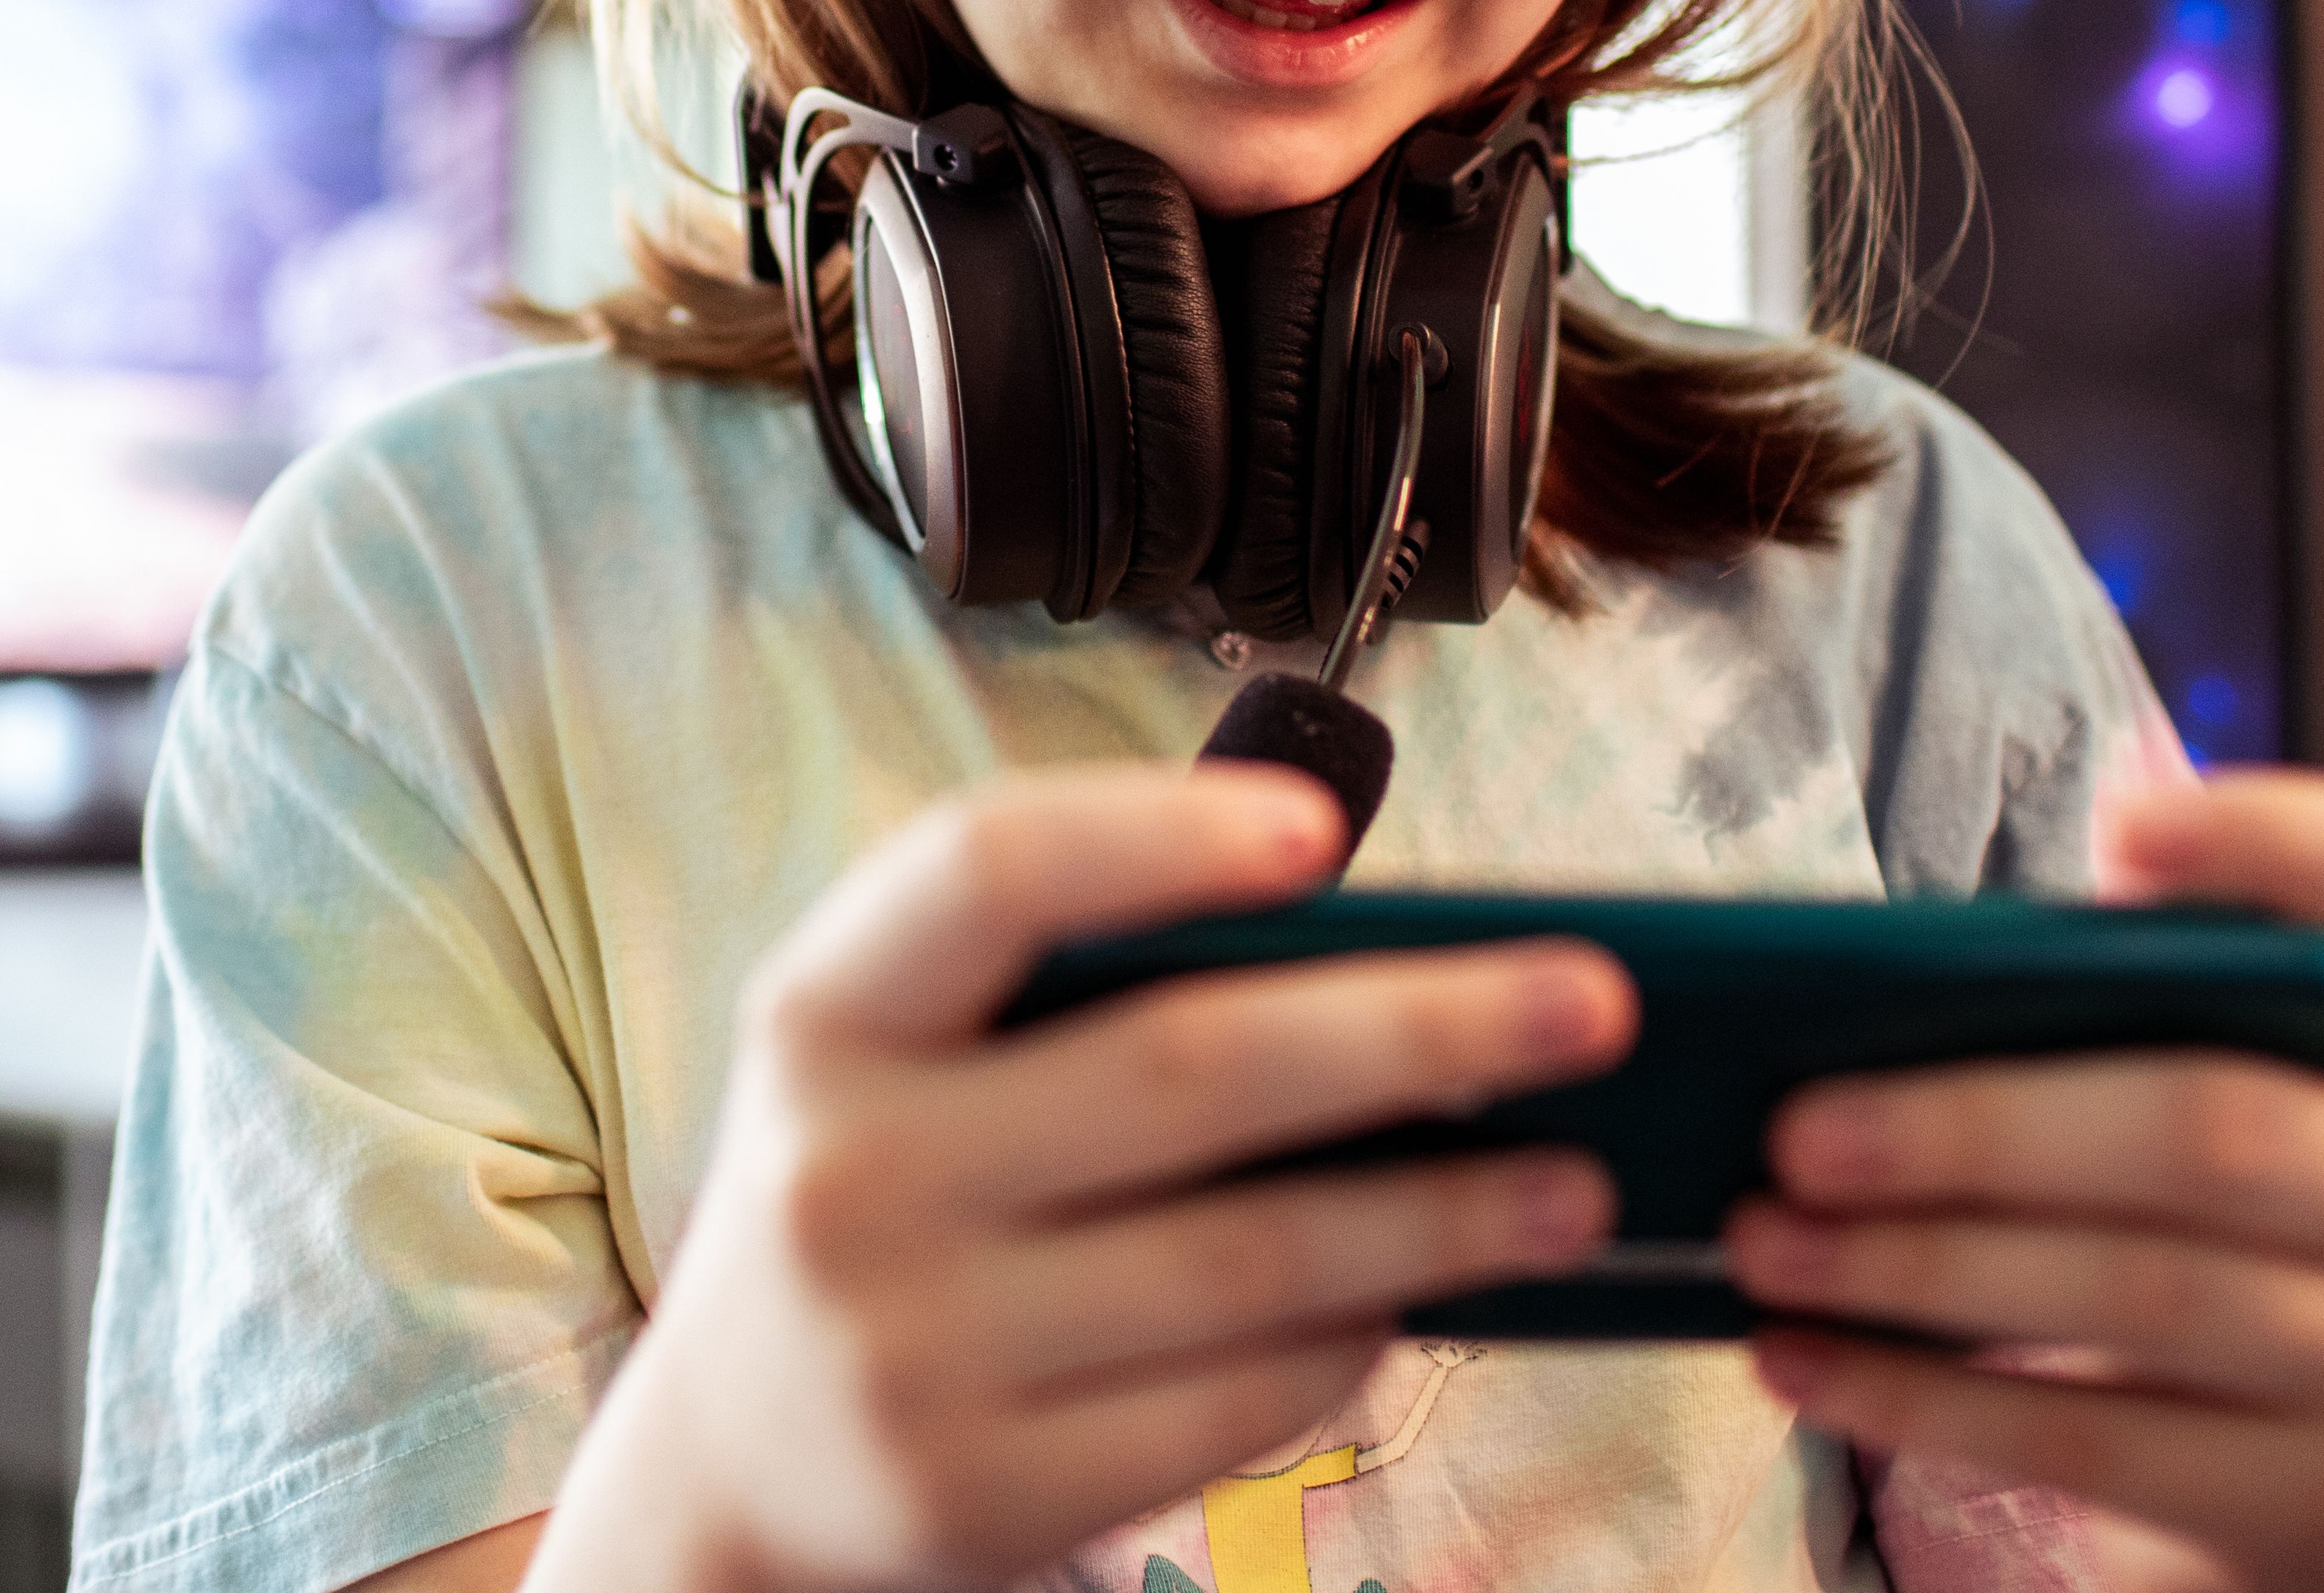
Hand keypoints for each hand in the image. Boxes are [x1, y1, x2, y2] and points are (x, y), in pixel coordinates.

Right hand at [531, 762, 1633, 1592]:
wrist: (732, 1459)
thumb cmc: (883, 1189)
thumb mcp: (904, 1054)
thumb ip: (1070, 981)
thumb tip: (1374, 941)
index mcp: (826, 1011)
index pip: (983, 873)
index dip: (1153, 834)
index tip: (1325, 832)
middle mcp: (850, 1170)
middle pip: (1182, 1072)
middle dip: (1416, 1029)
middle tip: (1591, 1004)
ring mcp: (912, 1347)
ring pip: (1244, 1260)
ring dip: (1441, 1214)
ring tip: (1578, 1182)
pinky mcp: (983, 1491)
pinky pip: (1228, 1403)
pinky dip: (1350, 1342)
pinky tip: (1428, 1296)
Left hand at [1724, 772, 2323, 1592]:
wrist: (2321, 1487)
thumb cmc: (2226, 1241)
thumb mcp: (2226, 1106)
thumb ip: (2127, 1027)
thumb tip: (1875, 991)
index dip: (2286, 840)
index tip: (2117, 830)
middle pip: (2215, 1128)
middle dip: (1979, 1125)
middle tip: (1798, 1129)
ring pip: (2138, 1294)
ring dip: (1920, 1265)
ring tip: (1770, 1242)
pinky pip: (2092, 1440)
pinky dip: (1921, 1396)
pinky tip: (1803, 1361)